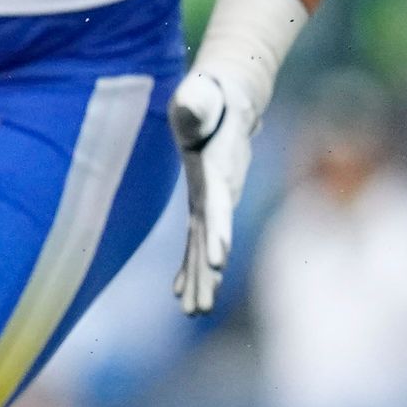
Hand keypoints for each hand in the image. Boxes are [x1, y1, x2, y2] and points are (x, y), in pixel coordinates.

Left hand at [168, 63, 261, 314]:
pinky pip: (197, 240)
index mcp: (218, 172)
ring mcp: (212, 201)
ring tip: (194, 311)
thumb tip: (190, 104)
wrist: (226, 99)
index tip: (218, 260)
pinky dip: (190, 265)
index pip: (218, 207)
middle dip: (207, 275)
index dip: (219, 232)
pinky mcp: (203, 203)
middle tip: (200, 308)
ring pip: (206, 246)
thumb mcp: (198, 95)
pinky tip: (180, 290)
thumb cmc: (208, 96)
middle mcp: (219, 193)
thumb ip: (195, 102)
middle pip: (214, 239)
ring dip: (200, 279)